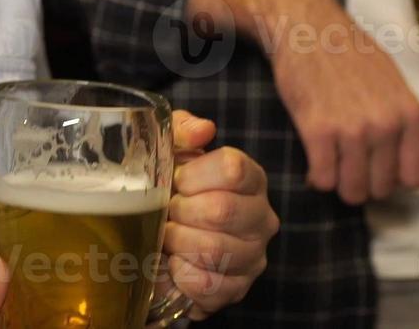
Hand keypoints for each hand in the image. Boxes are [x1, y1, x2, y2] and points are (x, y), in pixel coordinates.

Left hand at [165, 111, 278, 319]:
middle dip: (181, 210)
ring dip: (177, 241)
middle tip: (167, 210)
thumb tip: (203, 130)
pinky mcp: (237, 289)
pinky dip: (180, 273)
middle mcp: (261, 217)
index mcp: (250, 178)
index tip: (176, 180)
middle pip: (221, 210)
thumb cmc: (169, 187)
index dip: (193, 175)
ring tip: (168, 235)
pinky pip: (206, 284)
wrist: (157, 236)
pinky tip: (174, 262)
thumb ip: (182, 129)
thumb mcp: (170, 148)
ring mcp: (253, 256)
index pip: (233, 169)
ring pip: (213, 249)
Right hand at [191, 0, 418, 206]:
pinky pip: (322, 178)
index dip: (392, 178)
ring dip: (338, 183)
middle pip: (380, 189)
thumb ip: (400, 122)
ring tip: (330, 165)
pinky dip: (316, 177)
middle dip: (362, 182)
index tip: (375, 168)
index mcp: (410, 114)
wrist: (308, 27)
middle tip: (347, 165)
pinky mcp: (317, 130)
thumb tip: (398, 164)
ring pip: (351, 191)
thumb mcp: (392, 82)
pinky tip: (314, 161)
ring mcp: (352, 129)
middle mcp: (386, 125)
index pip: (413, 178)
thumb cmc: (349, 52)